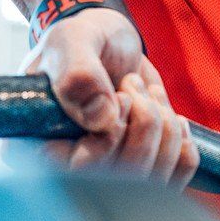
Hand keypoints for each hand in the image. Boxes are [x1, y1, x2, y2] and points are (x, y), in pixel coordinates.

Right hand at [19, 8, 199, 185]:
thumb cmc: (83, 38)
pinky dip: (181, 142)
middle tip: (132, 85)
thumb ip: (79, 73)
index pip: (75, 174)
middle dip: (142, 124)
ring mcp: (108, 173)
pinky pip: (176, 176)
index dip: (106, 141)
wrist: (108, 39)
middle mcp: (70, 170)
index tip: (119, 98)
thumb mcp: (73, 39)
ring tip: (148, 94)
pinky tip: (168, 114)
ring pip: (151, 180)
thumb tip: (102, 119)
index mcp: (38, 146)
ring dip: (162, 129)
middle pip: (119, 181)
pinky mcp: (142, 167)